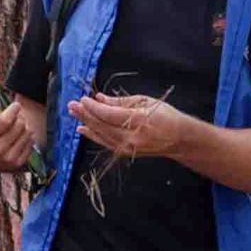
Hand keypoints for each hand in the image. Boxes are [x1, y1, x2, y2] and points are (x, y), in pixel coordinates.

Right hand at [0, 99, 32, 172]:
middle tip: (16, 115)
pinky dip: (28, 137)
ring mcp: (8, 158)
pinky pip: (31, 144)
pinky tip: (21, 135)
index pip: (5, 120)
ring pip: (27, 134)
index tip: (16, 105)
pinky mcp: (17, 163)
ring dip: (25, 126)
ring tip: (18, 125)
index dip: (14, 110)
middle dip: (19, 117)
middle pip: (19, 126)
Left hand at [68, 93, 193, 160]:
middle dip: (85, 114)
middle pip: (101, 125)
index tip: (82, 99)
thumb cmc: (164, 115)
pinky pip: (105, 143)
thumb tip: (99, 99)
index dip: (93, 107)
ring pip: (101, 134)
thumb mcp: (144, 102)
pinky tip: (83, 129)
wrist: (179, 138)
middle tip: (71, 105)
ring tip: (74, 114)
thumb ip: (120, 101)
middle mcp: (131, 136)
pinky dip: (93, 135)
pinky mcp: (125, 152)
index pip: (108, 114)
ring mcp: (127, 147)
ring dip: (86, 123)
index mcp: (138, 120)